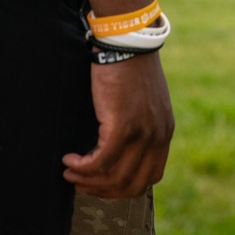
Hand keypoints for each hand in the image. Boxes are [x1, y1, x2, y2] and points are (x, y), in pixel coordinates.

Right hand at [62, 53, 173, 198]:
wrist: (127, 43)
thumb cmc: (131, 69)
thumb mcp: (145, 102)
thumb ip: (142, 125)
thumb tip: (122, 150)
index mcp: (165, 132)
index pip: (150, 177)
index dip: (123, 187)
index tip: (101, 182)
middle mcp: (157, 136)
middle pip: (133, 185)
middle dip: (104, 191)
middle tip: (82, 183)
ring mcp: (141, 133)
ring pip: (114, 177)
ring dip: (88, 181)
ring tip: (70, 172)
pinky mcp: (122, 126)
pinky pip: (100, 161)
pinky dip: (82, 167)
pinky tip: (69, 160)